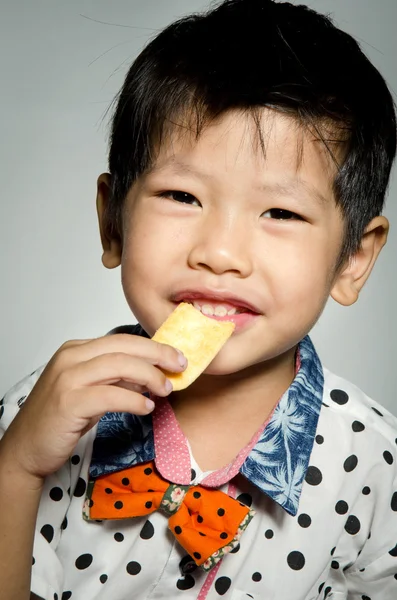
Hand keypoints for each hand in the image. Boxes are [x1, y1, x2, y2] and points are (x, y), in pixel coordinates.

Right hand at [0, 334, 185, 480]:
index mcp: (75, 351)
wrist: (25, 449)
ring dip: (150, 376)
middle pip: (123, 347)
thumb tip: (151, 373)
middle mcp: (70, 358)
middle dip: (158, 354)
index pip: (121, 340)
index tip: (175, 356)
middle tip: (180, 365)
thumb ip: (116, 379)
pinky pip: (111, 395)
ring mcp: (67, 379)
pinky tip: (147, 407)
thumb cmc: (59, 420)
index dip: (152, 347)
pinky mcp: (68, 402)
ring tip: (166, 389)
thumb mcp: (91, 392)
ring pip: (119, 365)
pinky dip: (134, 399)